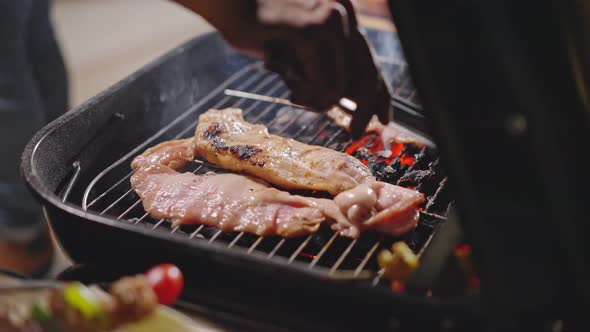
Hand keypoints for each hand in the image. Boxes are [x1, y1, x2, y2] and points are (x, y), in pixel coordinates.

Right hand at [174, 0, 390, 137]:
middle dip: (364, 111)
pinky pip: (322, 82)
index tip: (384, 120)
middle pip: (367, 75)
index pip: (370, 62)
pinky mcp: (311, 29)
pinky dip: (306, 92)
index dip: (381, 95)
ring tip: (295, 93)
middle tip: (355, 134)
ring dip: (319, 101)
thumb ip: (324, 69)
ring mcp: (329, 18)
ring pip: (342, 85)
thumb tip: (343, 100)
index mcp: (344, 17)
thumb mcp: (300, 54)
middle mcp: (343, 14)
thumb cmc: (260, 31)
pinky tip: (289, 86)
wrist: (230, 4)